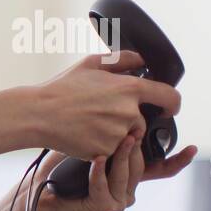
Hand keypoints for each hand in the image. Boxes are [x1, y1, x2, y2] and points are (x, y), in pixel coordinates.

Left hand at [30, 136, 197, 210]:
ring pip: (126, 174)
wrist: (39, 188)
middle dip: (136, 147)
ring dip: (120, 156)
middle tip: (135, 130)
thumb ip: (112, 132)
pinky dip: (98, 172)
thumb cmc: (61, 164)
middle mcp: (128, 188)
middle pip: (141, 165)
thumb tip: (129, 109)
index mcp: (130, 173)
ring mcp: (118, 199)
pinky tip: (96, 161)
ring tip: (120, 140)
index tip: (193, 148)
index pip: (162, 168)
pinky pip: (104, 185)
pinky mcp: (105, 206)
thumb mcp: (90, 143)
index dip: (179, 160)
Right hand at [32, 52, 181, 159]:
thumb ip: (123, 59)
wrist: (38, 115)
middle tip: (101, 116)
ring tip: (88, 124)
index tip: (167, 109)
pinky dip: (101, 145)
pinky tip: (83, 135)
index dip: (172, 104)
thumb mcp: (91, 64)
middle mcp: (129, 112)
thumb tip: (142, 60)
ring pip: (126, 137)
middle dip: (129, 120)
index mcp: (130, 88)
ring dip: (114, 134)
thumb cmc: (61, 89)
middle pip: (143, 121)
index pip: (170, 97)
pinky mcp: (106, 151)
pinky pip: (111, 151)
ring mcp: (118, 134)